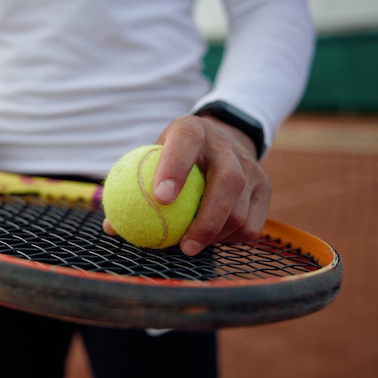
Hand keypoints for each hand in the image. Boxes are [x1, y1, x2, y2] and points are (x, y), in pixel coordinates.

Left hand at [103, 115, 270, 255]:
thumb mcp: (152, 157)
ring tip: (192, 246)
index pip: (185, 143)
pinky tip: (210, 240)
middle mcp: (227, 147)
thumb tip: (112, 226)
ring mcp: (252, 167)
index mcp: (192, 131)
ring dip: (216, 236)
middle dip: (207, 219)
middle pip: (228, 182)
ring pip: (242, 210)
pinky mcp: (265, 188)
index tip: (159, 198)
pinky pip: (251, 226)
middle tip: (184, 246)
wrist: (222, 138)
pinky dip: (230, 239)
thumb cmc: (174, 156)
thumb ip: (133, 188)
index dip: (174, 168)